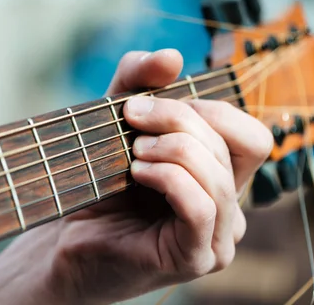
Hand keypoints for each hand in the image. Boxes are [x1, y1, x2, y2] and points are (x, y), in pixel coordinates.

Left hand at [0, 49, 272, 304]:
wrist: (62, 234)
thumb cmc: (96, 179)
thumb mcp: (116, 118)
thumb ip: (138, 82)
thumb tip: (173, 56)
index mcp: (219, 176)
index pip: (251, 135)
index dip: (211, 109)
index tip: (155, 103)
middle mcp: (227, 207)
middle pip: (233, 146)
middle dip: (179, 118)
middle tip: (131, 116)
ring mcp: (216, 237)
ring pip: (218, 175)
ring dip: (172, 148)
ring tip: (132, 151)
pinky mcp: (192, 258)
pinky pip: (200, 207)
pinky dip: (168, 178)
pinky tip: (137, 172)